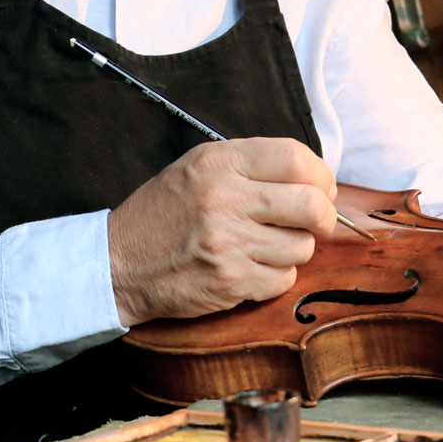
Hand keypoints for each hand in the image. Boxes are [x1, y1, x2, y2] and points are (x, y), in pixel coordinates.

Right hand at [107, 138, 339, 326]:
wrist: (119, 263)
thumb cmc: (163, 212)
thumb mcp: (197, 167)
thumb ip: (251, 164)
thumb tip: (314, 178)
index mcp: (219, 163)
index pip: (296, 159)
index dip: (321, 175)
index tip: (322, 187)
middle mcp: (225, 200)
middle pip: (311, 205)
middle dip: (324, 216)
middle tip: (317, 220)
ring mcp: (229, 244)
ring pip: (302, 246)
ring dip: (296, 247)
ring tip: (270, 243)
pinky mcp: (230, 282)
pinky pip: (283, 279)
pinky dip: (277, 275)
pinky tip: (253, 266)